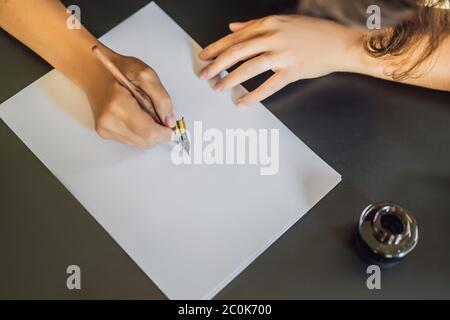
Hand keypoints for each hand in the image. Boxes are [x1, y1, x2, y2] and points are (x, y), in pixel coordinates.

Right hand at [82, 48, 174, 147]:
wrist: (94, 71)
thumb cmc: (119, 69)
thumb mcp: (146, 74)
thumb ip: (162, 98)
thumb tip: (169, 121)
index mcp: (118, 104)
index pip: (148, 131)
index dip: (164, 133)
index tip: (171, 128)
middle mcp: (108, 119)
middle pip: (145, 141)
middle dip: (158, 133)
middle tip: (159, 117)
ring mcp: (104, 127)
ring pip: (139, 143)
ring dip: (149, 133)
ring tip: (145, 114)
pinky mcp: (104, 132)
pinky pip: (130, 141)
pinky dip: (139, 133)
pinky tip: (136, 118)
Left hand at [199, 15, 359, 105]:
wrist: (340, 43)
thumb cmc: (313, 32)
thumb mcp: (283, 21)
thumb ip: (255, 24)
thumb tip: (233, 27)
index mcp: (270, 23)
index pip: (236, 37)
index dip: (217, 48)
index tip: (204, 57)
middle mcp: (274, 37)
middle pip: (237, 51)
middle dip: (217, 64)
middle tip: (204, 75)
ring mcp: (283, 54)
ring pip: (249, 67)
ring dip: (230, 79)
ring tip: (218, 88)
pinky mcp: (292, 71)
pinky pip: (268, 85)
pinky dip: (253, 95)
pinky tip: (242, 101)